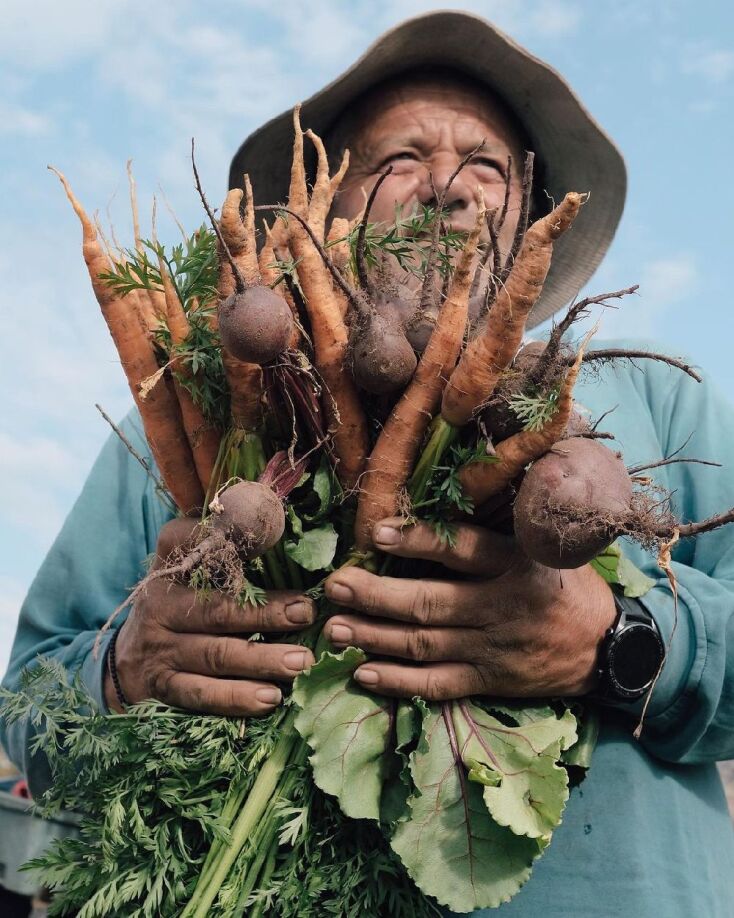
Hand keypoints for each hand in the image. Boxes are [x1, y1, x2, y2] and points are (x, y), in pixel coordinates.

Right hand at [105, 518, 314, 714]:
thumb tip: (271, 522)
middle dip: (264, 613)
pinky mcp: (162, 688)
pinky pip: (202, 695)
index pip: (184, 541)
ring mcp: (160, 649)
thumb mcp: (187, 571)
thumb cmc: (178, 606)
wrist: (124, 662)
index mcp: (170, 568)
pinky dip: (237, 698)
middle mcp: (161, 606)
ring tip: (301, 662)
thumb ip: (220, 546)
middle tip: (307, 614)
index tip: (262, 534)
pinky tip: (270, 699)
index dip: (218, 536)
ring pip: (215, 655)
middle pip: (216, 609)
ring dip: (262, 659)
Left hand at [323, 518, 615, 700]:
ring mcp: (495, 648)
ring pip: (426, 644)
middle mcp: (504, 605)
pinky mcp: (491, 681)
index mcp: (517, 563)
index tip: (377, 532)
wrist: (606, 647)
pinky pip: (439, 684)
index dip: (419, 541)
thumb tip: (445, 495)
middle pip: (432, 603)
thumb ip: (498, 529)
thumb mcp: (545, 547)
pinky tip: (363, 673)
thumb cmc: (564, 585)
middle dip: (376, 595)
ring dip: (375, 636)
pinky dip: (400, 682)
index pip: (463, 549)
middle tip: (333, 586)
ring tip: (334, 627)